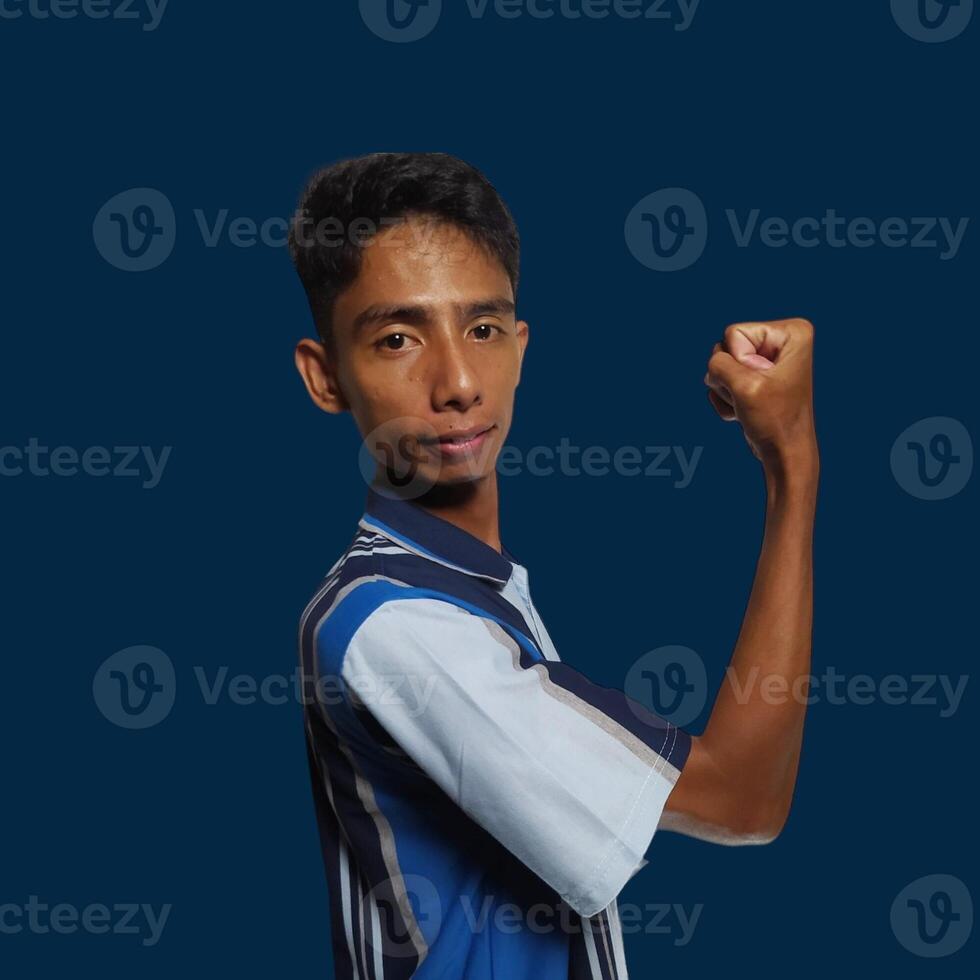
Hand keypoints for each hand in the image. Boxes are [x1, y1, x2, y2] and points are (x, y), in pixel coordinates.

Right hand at [703, 318, 817, 467]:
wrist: (784, 453)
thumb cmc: (773, 421)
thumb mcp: (743, 386)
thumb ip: (718, 363)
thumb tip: (713, 364)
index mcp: (792, 332)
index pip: (734, 333)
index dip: (739, 362)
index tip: (762, 383)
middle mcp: (781, 340)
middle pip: (725, 346)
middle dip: (730, 376)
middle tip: (753, 396)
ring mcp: (766, 359)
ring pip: (720, 365)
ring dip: (727, 390)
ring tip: (750, 405)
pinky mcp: (754, 376)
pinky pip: (722, 379)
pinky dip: (728, 400)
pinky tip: (745, 412)